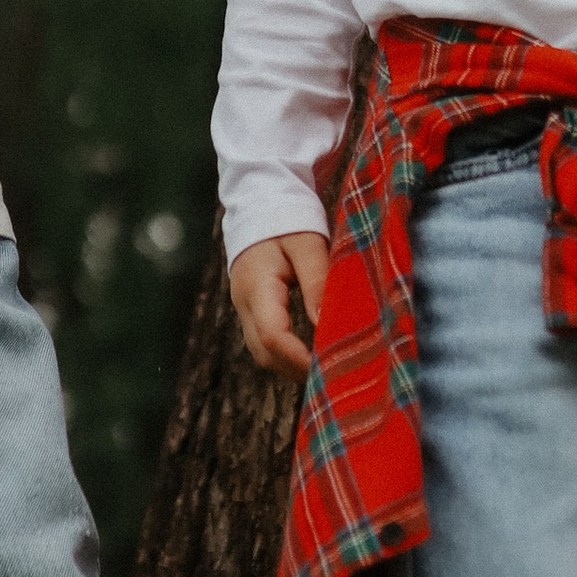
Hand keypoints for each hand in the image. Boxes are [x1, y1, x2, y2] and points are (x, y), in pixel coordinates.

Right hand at [231, 231, 327, 379]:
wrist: (259, 203)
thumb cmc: (288, 220)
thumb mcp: (308, 245)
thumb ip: (316, 283)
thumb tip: (325, 326)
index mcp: (257, 286)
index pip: (273, 335)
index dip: (300, 358)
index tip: (328, 367)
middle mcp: (244, 302)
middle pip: (264, 353)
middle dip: (296, 369)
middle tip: (333, 373)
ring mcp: (243, 307)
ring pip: (261, 353)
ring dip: (290, 365)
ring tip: (324, 367)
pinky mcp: (250, 308)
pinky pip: (262, 342)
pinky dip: (284, 354)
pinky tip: (310, 353)